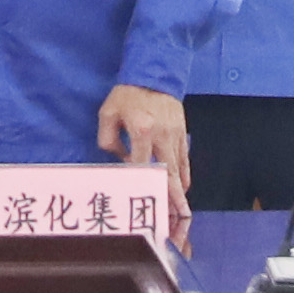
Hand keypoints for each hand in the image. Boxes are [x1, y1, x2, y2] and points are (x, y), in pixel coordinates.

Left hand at [96, 83, 192, 227]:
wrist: (154, 73)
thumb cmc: (127, 95)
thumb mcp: (108, 113)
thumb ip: (108, 139)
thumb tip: (119, 160)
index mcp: (141, 130)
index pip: (141, 165)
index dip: (141, 184)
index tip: (143, 202)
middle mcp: (161, 136)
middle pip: (168, 174)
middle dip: (173, 199)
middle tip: (178, 219)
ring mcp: (175, 136)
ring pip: (179, 170)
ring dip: (181, 192)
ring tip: (183, 212)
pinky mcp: (183, 133)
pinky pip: (185, 159)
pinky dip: (185, 176)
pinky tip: (184, 189)